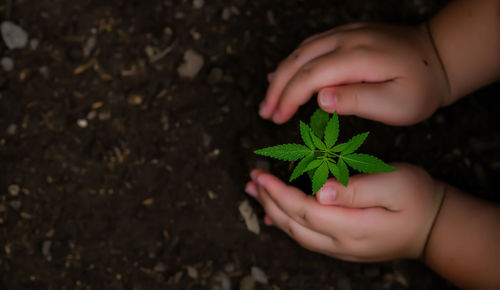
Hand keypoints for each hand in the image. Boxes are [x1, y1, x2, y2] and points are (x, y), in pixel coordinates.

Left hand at [245, 164, 444, 261]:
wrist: (434, 227)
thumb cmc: (416, 199)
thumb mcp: (394, 185)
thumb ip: (357, 189)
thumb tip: (321, 192)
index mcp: (352, 226)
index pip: (304, 211)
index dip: (279, 193)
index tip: (262, 175)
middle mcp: (342, 243)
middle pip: (294, 224)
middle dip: (268, 201)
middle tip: (252, 179)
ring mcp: (341, 249)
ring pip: (297, 233)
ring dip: (272, 212)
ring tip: (255, 193)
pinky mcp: (343, 247)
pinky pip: (307, 239)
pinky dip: (287, 225)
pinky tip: (274, 216)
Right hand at [259, 23, 449, 125]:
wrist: (439, 57)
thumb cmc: (420, 87)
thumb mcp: (396, 104)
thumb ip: (357, 100)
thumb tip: (320, 99)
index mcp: (358, 57)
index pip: (310, 76)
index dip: (288, 98)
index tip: (278, 119)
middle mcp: (347, 39)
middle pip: (298, 60)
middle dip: (277, 88)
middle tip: (266, 113)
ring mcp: (346, 33)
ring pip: (301, 51)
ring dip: (280, 75)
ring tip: (269, 100)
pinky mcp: (347, 34)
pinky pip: (311, 45)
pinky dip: (293, 62)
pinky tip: (283, 75)